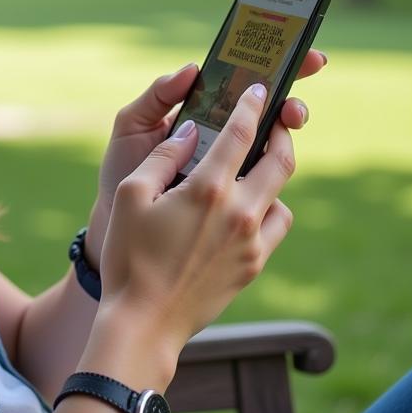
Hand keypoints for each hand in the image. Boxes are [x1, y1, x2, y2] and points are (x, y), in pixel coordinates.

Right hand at [86, 51, 325, 270]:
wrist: (145, 322)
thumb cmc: (129, 255)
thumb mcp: (131, 194)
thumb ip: (164, 156)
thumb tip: (192, 131)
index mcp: (208, 189)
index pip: (242, 134)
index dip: (253, 106)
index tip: (259, 90)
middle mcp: (240, 213)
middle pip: (280, 162)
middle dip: (280, 135)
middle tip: (274, 122)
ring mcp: (252, 243)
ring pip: (282, 196)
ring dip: (274, 175)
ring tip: (256, 169)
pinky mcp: (254, 266)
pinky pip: (275, 227)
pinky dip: (268, 210)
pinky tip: (246, 209)